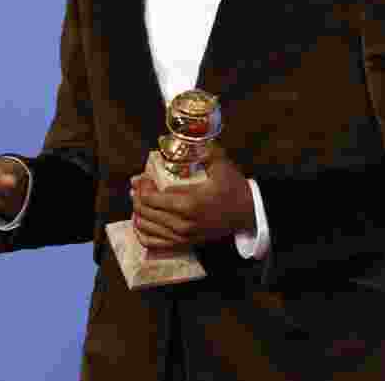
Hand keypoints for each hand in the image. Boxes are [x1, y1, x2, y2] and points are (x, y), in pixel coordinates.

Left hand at [130, 144, 254, 249]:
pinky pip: (154, 243)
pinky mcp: (184, 244)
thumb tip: (187, 139)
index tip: (144, 176)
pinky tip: (142, 221)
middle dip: (137, 197)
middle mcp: (182, 224)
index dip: (142, 186)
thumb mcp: (222, 166)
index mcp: (189, 204)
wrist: (248, 213)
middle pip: (145, 212)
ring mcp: (182, 237)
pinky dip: (143, 233)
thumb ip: (206, 151)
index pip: (151, 198)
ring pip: (146, 228)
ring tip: (139, 200)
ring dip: (138, 213)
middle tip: (138, 185)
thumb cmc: (233, 188)